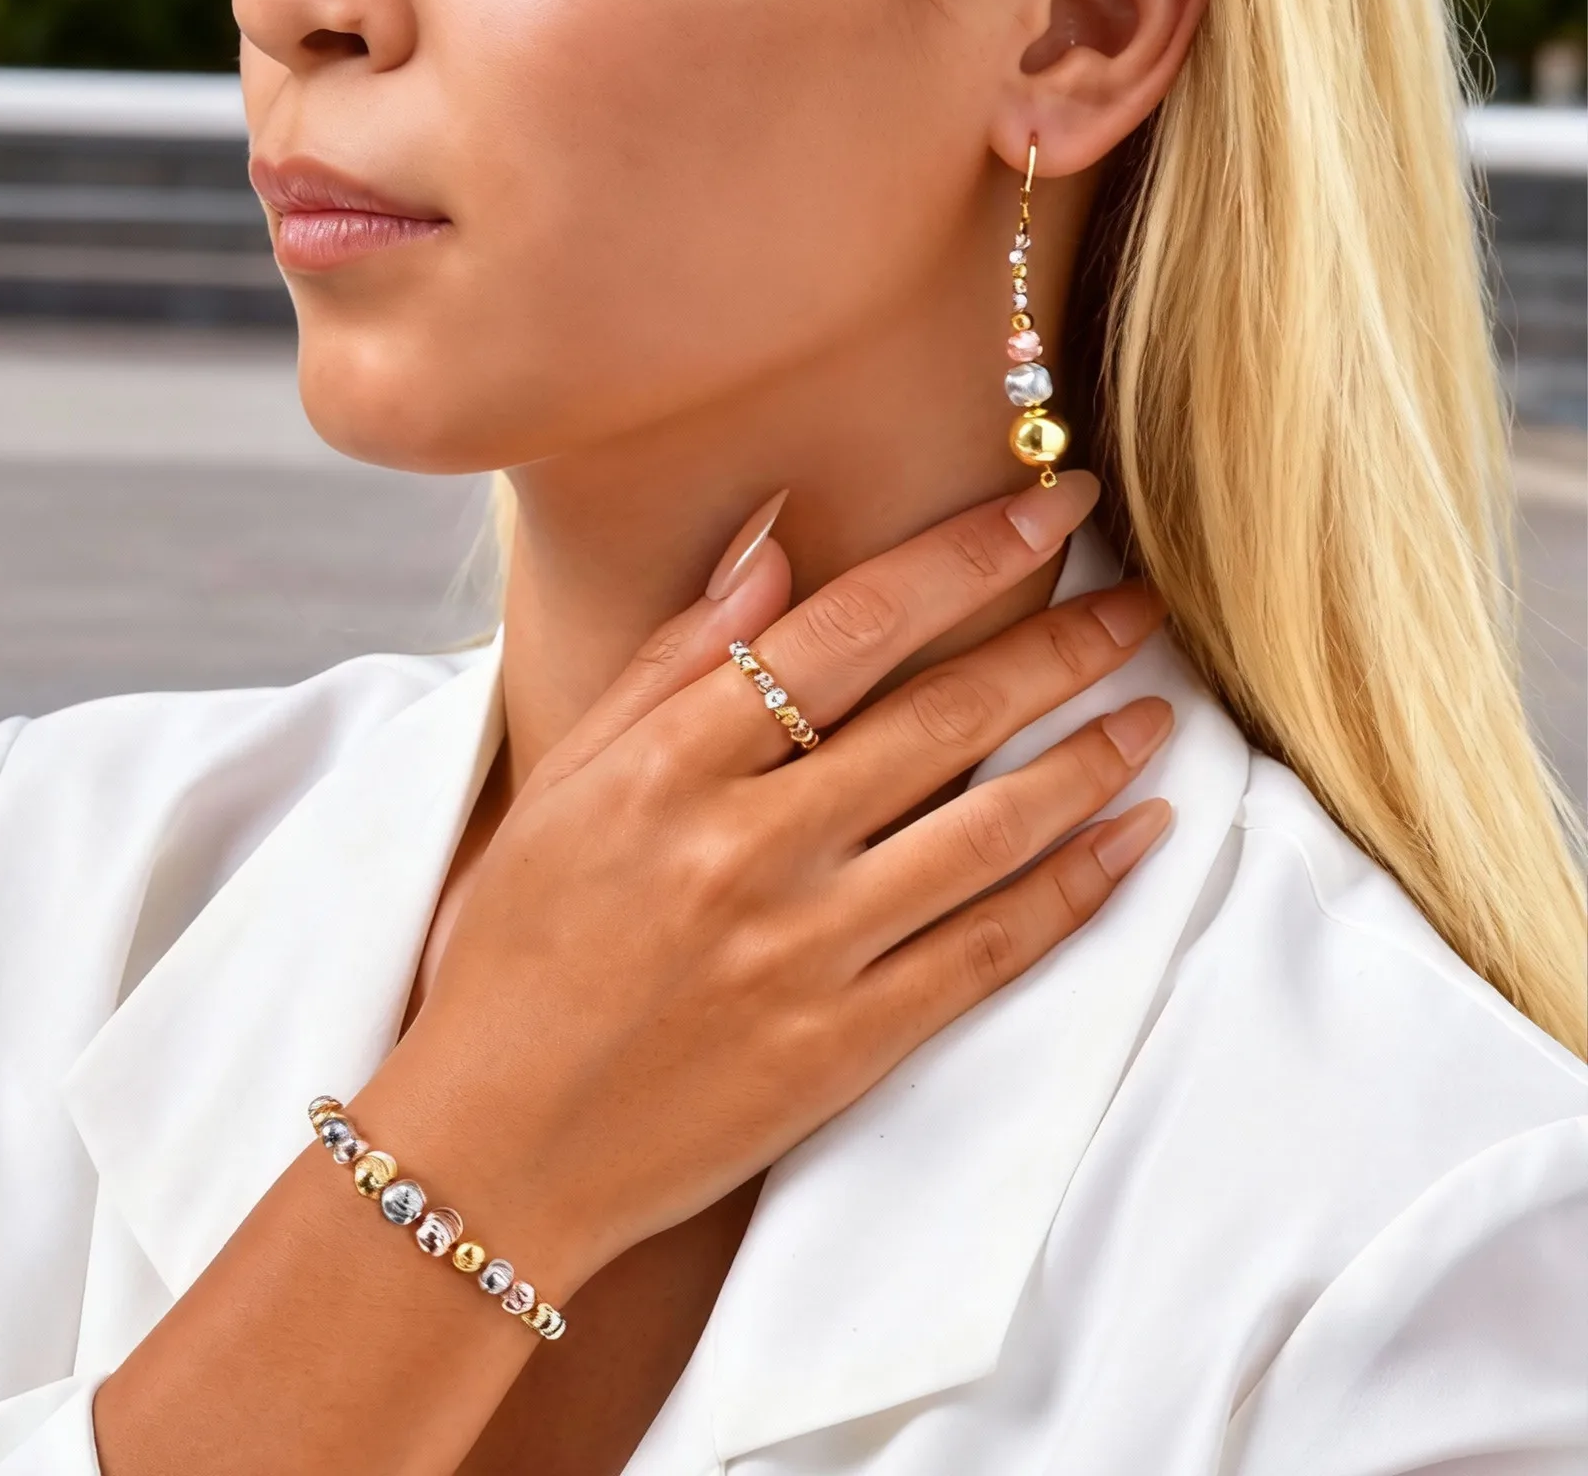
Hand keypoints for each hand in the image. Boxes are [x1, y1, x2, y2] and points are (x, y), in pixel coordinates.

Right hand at [364, 472, 1172, 1289]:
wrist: (496, 1145)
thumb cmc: (515, 948)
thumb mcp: (562, 781)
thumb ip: (673, 658)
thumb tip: (776, 541)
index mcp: (669, 767)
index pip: (849, 626)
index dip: (966, 553)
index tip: (1051, 506)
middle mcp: (748, 848)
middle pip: (943, 716)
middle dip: (1061, 645)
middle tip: (1137, 605)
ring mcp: (806, 954)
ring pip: (991, 830)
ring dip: (1091, 759)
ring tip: (1154, 711)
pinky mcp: (848, 1046)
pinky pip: (991, 952)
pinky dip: (1080, 887)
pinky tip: (1139, 836)